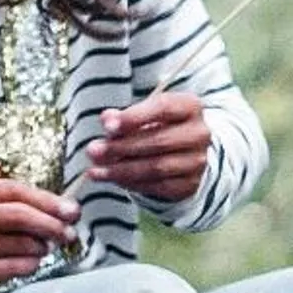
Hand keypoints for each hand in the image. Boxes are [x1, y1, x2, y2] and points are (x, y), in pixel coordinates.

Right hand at [0, 178, 79, 292]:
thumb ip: (18, 203)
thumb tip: (67, 209)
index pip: (15, 191)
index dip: (49, 200)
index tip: (72, 210)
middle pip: (20, 216)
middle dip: (52, 225)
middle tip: (69, 233)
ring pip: (22, 244)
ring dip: (42, 247)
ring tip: (42, 248)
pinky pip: (16, 266)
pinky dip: (31, 265)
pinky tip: (29, 263)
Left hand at [88, 92, 209, 203]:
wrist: (185, 150)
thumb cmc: (158, 125)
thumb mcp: (142, 114)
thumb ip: (124, 116)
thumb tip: (107, 119)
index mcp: (190, 106)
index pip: (163, 108)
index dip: (134, 117)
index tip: (107, 126)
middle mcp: (199, 133)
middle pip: (158, 141)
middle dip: (121, 147)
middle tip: (93, 150)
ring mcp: (198, 161)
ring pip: (156, 167)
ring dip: (121, 170)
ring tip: (95, 170)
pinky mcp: (190, 184)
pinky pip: (158, 186)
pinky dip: (131, 184)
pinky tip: (112, 179)